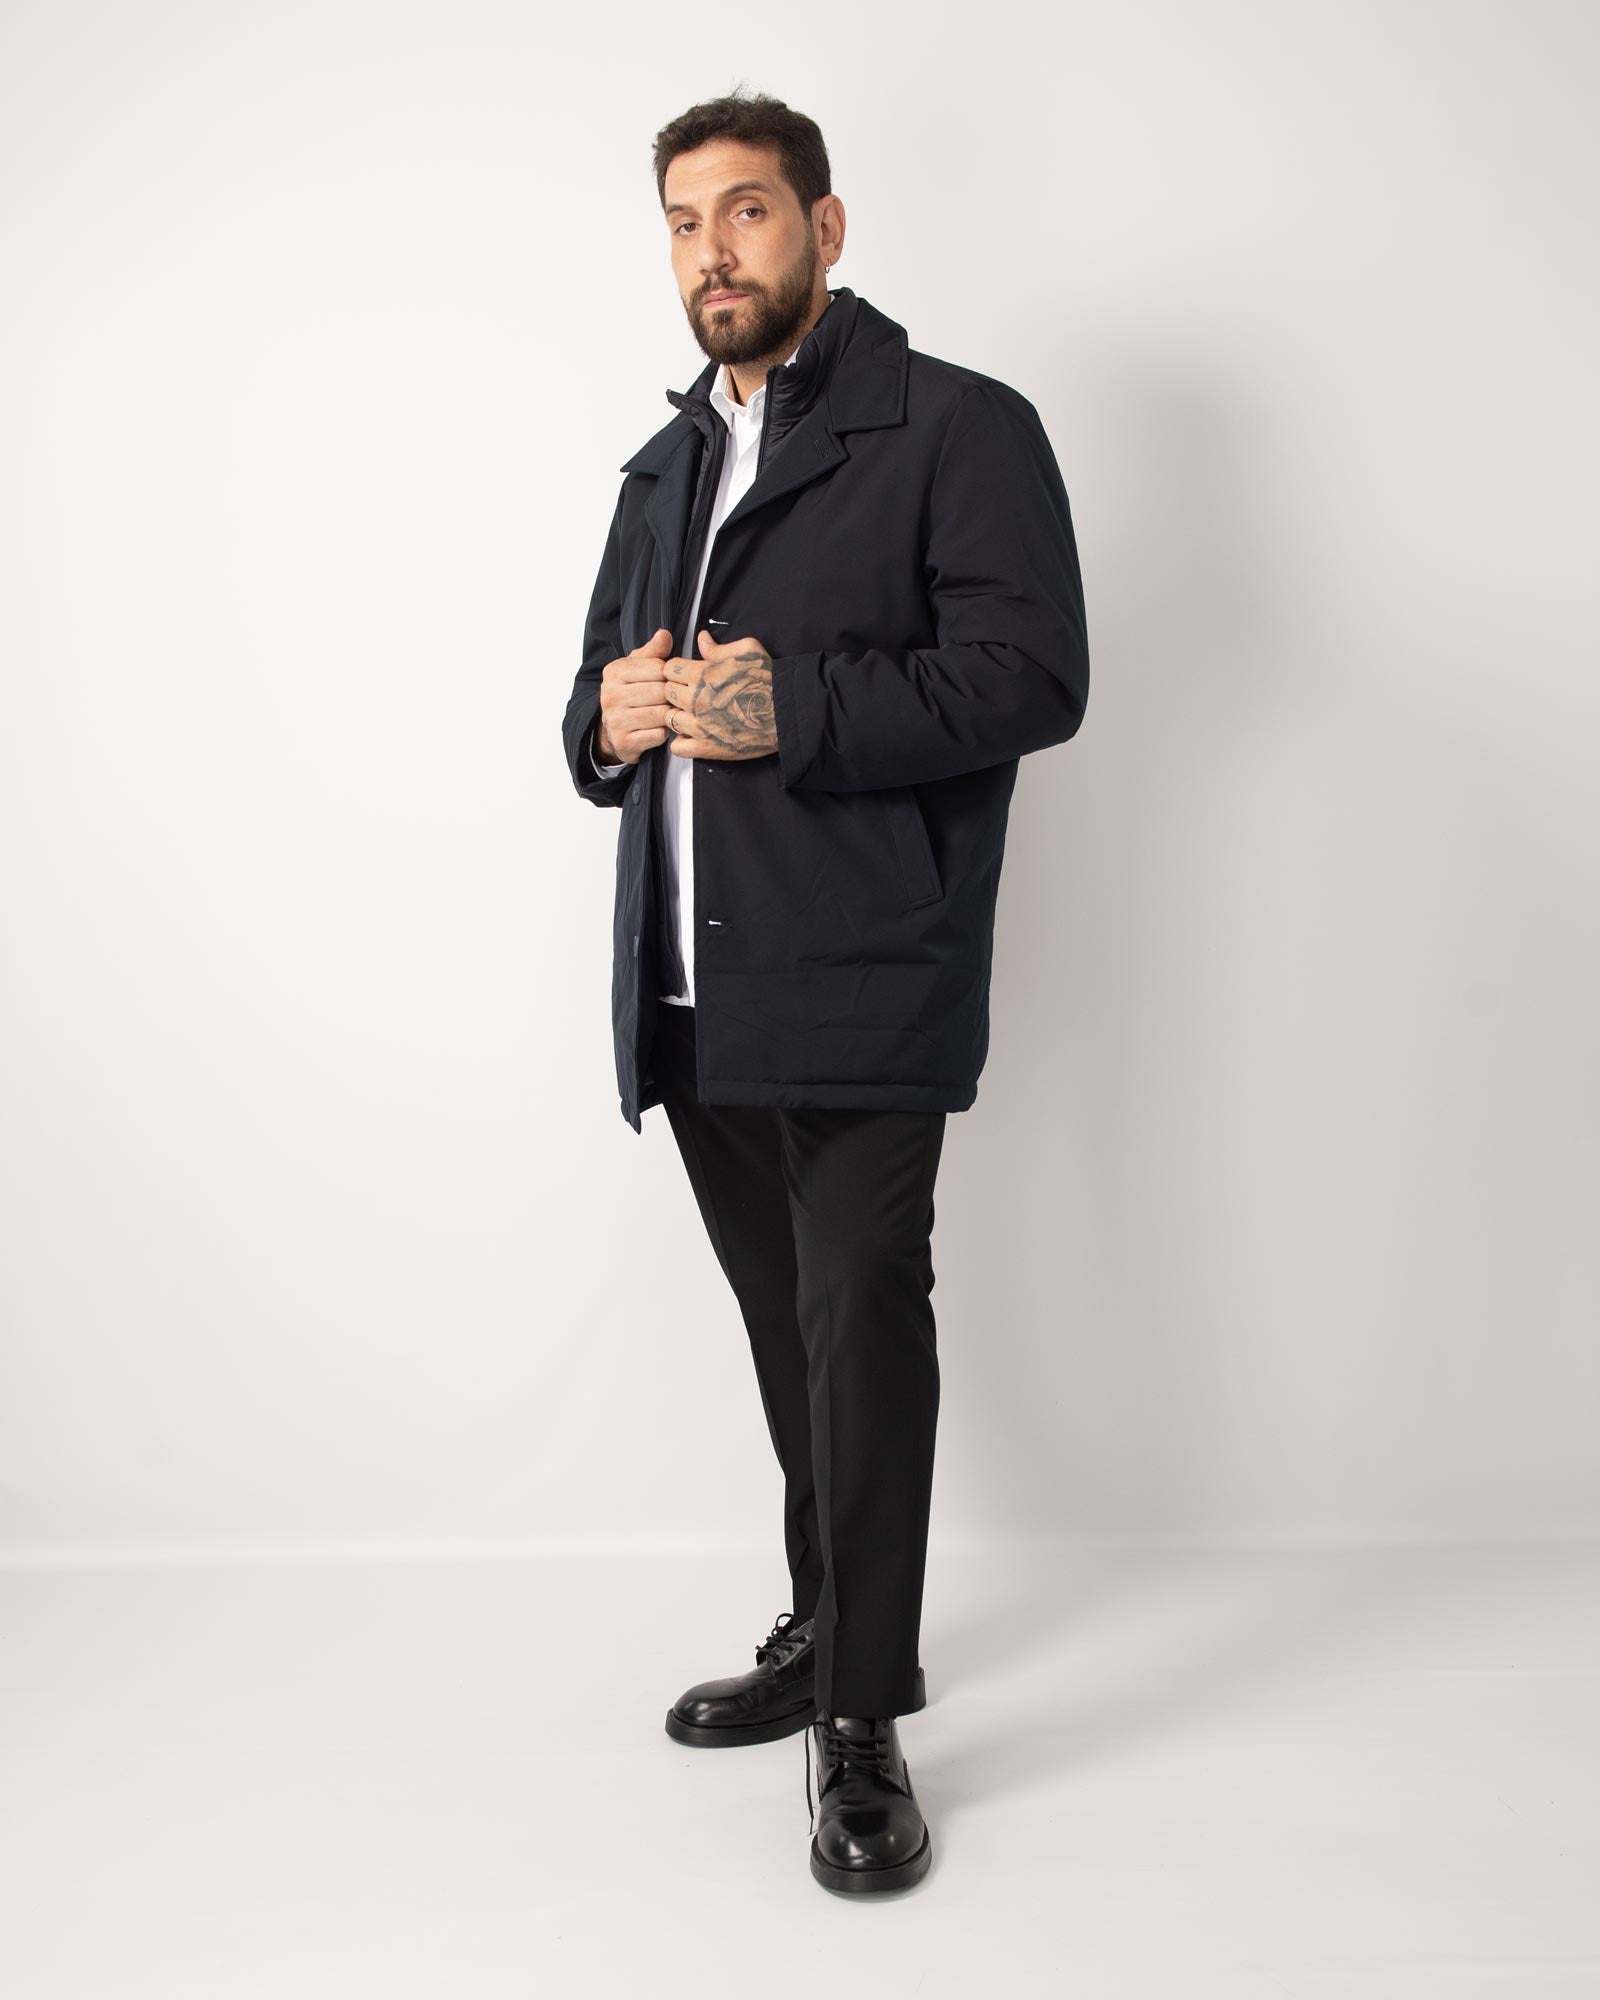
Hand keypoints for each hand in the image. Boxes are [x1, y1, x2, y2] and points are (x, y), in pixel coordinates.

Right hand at [595, 629, 673, 763]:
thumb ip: (652, 652)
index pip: (657, 668)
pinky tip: (659, 727)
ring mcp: (616, 719)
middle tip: (672, 699)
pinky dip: (664, 732)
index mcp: (614, 672)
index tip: (669, 681)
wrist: (610, 731)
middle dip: (671, 696)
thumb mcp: (636, 668)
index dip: (669, 675)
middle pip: (660, 692)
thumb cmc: (629, 694)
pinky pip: (658, 734)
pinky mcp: (624, 741)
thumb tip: (664, 635)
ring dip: (669, 714)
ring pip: (660, 714)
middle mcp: (610, 695)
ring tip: (667, 712)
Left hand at [662, 630, 777, 759]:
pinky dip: (682, 742)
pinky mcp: (706, 747)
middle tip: (691, 694)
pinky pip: (677, 747)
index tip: (687, 675)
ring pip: (669, 719)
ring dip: (679, 716)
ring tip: (693, 715)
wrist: (784, 713)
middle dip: (676, 691)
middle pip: (667, 693)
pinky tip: (694, 734)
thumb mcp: (747, 650)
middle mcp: (695, 700)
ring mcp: (699, 726)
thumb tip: (701, 639)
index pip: (669, 669)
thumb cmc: (768, 680)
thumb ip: (718, 646)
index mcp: (701, 674)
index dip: (677, 671)